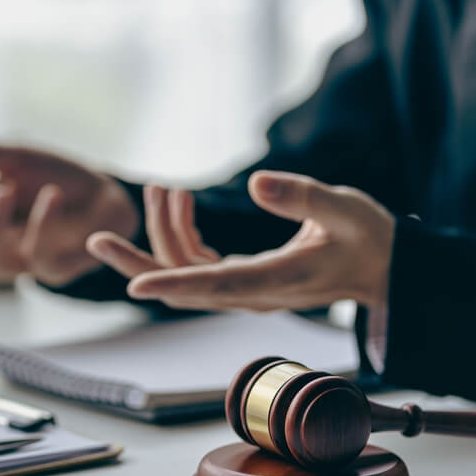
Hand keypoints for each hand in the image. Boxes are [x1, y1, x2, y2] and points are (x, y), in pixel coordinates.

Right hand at [0, 142, 139, 285]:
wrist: (108, 192)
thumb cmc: (58, 176)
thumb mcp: (20, 157)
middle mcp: (2, 249)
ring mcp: (28, 262)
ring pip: (1, 258)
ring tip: (6, 188)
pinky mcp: (59, 268)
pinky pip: (43, 255)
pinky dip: (44, 222)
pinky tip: (51, 195)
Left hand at [86, 171, 394, 310]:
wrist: (380, 268)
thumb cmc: (368, 238)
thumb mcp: (346, 208)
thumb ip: (302, 196)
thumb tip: (254, 183)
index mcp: (276, 280)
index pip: (214, 285)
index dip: (172, 282)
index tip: (133, 283)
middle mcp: (252, 292)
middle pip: (180, 286)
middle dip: (136, 263)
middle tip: (95, 238)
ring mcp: (243, 289)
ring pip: (183, 273)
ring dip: (162, 232)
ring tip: (160, 188)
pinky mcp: (240, 279)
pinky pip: (195, 263)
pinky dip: (181, 234)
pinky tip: (180, 204)